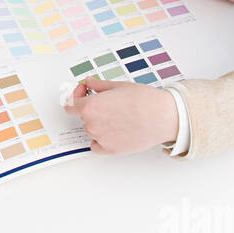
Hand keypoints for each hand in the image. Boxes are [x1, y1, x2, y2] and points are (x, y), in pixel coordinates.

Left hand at [61, 77, 178, 153]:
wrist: (163, 117)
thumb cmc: (144, 100)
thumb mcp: (119, 86)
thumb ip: (99, 85)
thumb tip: (89, 82)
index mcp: (91, 106)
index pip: (70, 104)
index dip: (76, 96)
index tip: (84, 92)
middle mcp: (92, 124)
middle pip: (83, 117)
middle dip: (93, 109)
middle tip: (111, 104)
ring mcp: (100, 138)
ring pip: (92, 130)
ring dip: (99, 124)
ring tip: (120, 117)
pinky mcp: (110, 150)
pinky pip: (97, 146)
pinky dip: (102, 140)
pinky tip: (115, 132)